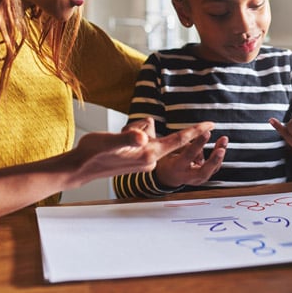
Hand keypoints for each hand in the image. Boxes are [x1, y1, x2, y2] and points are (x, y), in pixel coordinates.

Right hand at [70, 120, 216, 185]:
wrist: (79, 168)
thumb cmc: (93, 154)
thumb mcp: (110, 141)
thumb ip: (128, 138)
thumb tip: (142, 136)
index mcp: (148, 154)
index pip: (177, 140)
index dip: (195, 131)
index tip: (211, 123)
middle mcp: (149, 159)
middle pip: (156, 132)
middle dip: (142, 128)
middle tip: (122, 135)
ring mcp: (143, 160)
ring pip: (146, 133)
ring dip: (132, 132)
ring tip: (114, 142)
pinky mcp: (136, 159)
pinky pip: (140, 138)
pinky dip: (129, 136)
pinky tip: (114, 146)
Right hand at [155, 135, 227, 188]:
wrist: (168, 176)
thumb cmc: (168, 159)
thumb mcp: (170, 150)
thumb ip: (184, 144)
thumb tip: (201, 137)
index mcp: (176, 167)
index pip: (189, 155)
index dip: (199, 144)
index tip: (206, 132)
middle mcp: (187, 176)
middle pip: (203, 171)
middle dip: (214, 160)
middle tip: (221, 149)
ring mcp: (197, 180)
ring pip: (212, 170)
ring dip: (220, 155)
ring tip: (223, 139)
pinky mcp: (203, 178)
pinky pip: (214, 168)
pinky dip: (218, 157)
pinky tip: (221, 146)